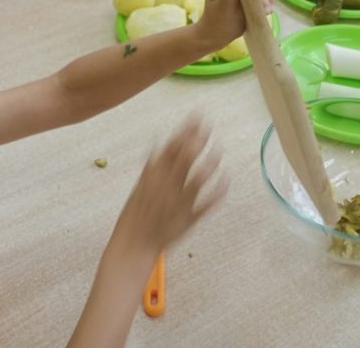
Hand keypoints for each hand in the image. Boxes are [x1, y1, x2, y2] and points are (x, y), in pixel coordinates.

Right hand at [115, 116, 226, 252]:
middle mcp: (166, 187)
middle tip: (209, 125)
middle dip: (197, 140)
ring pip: (195, 180)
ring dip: (207, 164)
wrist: (133, 243)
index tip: (197, 117)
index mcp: (153, 176)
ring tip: (217, 151)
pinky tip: (226, 180)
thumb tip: (160, 140)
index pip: (171, 147)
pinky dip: (215, 193)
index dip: (185, 131)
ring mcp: (178, 203)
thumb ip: (154, 165)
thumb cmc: (139, 212)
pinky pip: (204, 206)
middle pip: (183, 159)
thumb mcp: (142, 184)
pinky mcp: (188, 219)